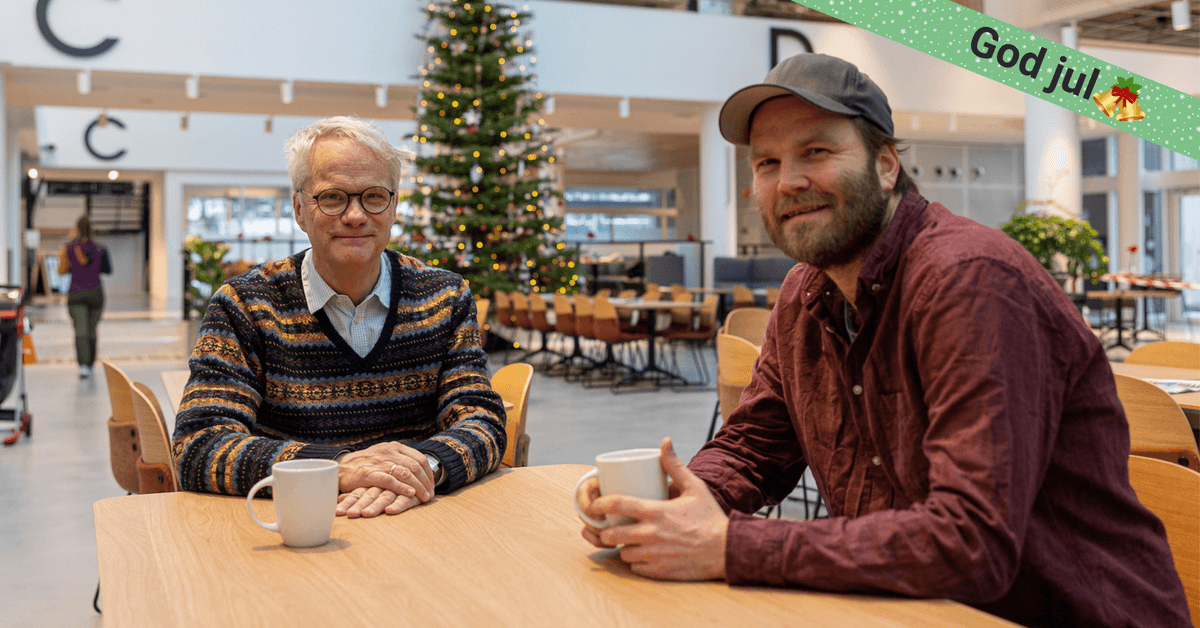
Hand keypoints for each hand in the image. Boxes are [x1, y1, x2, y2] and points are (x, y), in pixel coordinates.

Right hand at [336, 442, 434, 517]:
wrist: (340, 468)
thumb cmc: (364, 465)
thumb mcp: (383, 456)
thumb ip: (399, 460)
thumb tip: (419, 471)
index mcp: (394, 447)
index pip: (419, 458)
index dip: (428, 473)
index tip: (431, 485)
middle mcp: (388, 452)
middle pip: (415, 466)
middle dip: (426, 482)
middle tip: (430, 494)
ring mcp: (379, 462)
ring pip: (406, 473)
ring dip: (418, 487)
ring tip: (424, 497)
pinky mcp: (369, 474)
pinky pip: (390, 480)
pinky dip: (402, 487)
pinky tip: (410, 494)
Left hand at [579, 438, 727, 580]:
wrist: (727, 550)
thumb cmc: (710, 518)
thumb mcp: (695, 488)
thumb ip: (675, 466)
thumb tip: (665, 441)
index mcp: (655, 511)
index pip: (616, 505)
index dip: (599, 504)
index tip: (594, 505)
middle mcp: (650, 534)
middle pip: (611, 535)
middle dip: (606, 532)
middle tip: (612, 528)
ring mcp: (653, 555)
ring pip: (623, 553)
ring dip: (623, 548)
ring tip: (631, 542)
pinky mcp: (658, 572)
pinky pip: (636, 568)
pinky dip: (636, 563)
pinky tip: (644, 556)